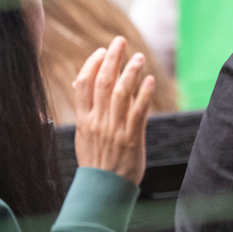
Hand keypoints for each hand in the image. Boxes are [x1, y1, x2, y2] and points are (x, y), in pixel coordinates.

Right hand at [72, 37, 155, 184]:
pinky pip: (138, 111)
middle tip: (120, 42)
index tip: (101, 51)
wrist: (104, 189)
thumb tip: (83, 88)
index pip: (83, 84)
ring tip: (138, 57)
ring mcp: (114, 129)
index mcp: (83, 120)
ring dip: (131, 71)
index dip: (92, 64)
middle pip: (103, 82)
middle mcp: (97, 121)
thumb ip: (86, 112)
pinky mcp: (132, 137)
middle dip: (112, 59)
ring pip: (121, 93)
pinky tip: (149, 80)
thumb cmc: (96, 162)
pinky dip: (144, 94)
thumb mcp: (83, 135)